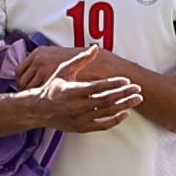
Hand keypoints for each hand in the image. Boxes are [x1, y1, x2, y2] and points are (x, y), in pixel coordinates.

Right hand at [28, 44, 146, 133]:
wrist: (38, 110)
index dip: (112, 84)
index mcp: (72, 91)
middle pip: (106, 100)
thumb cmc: (52, 87)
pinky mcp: (81, 128)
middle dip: (124, 94)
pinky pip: (102, 126)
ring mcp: (80, 119)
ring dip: (124, 106)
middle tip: (138, 89)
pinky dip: (115, 120)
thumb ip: (80, 60)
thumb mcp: (63, 71)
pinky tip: (125, 113)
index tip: (126, 80)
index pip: (97, 87)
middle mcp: (76, 106)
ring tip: (137, 99)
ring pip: (107, 113)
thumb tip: (95, 47)